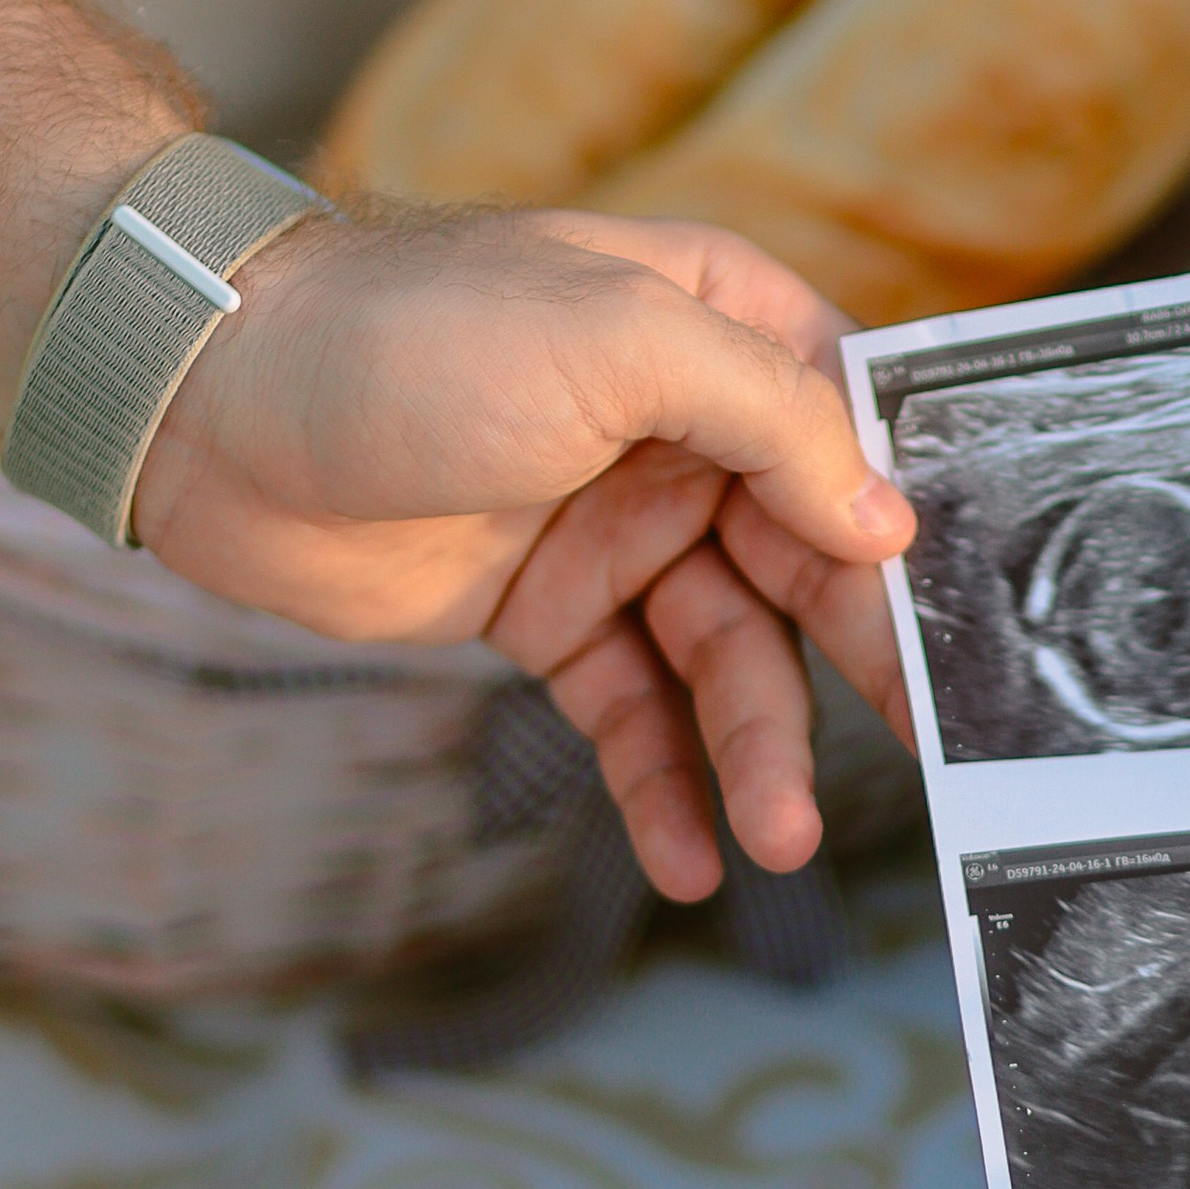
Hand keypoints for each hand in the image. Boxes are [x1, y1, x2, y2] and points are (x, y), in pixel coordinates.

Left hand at [132, 207, 916, 898]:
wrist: (210, 410)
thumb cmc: (408, 336)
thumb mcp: (615, 339)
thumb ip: (766, 418)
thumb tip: (886, 521)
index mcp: (721, 329)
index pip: (861, 431)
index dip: (920, 526)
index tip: (979, 623)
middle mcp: (686, 431)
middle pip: (812, 562)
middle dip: (862, 664)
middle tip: (925, 758)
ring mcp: (616, 527)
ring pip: (726, 654)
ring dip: (758, 748)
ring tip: (780, 839)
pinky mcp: (548, 613)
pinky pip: (632, 709)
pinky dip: (664, 782)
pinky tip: (694, 858)